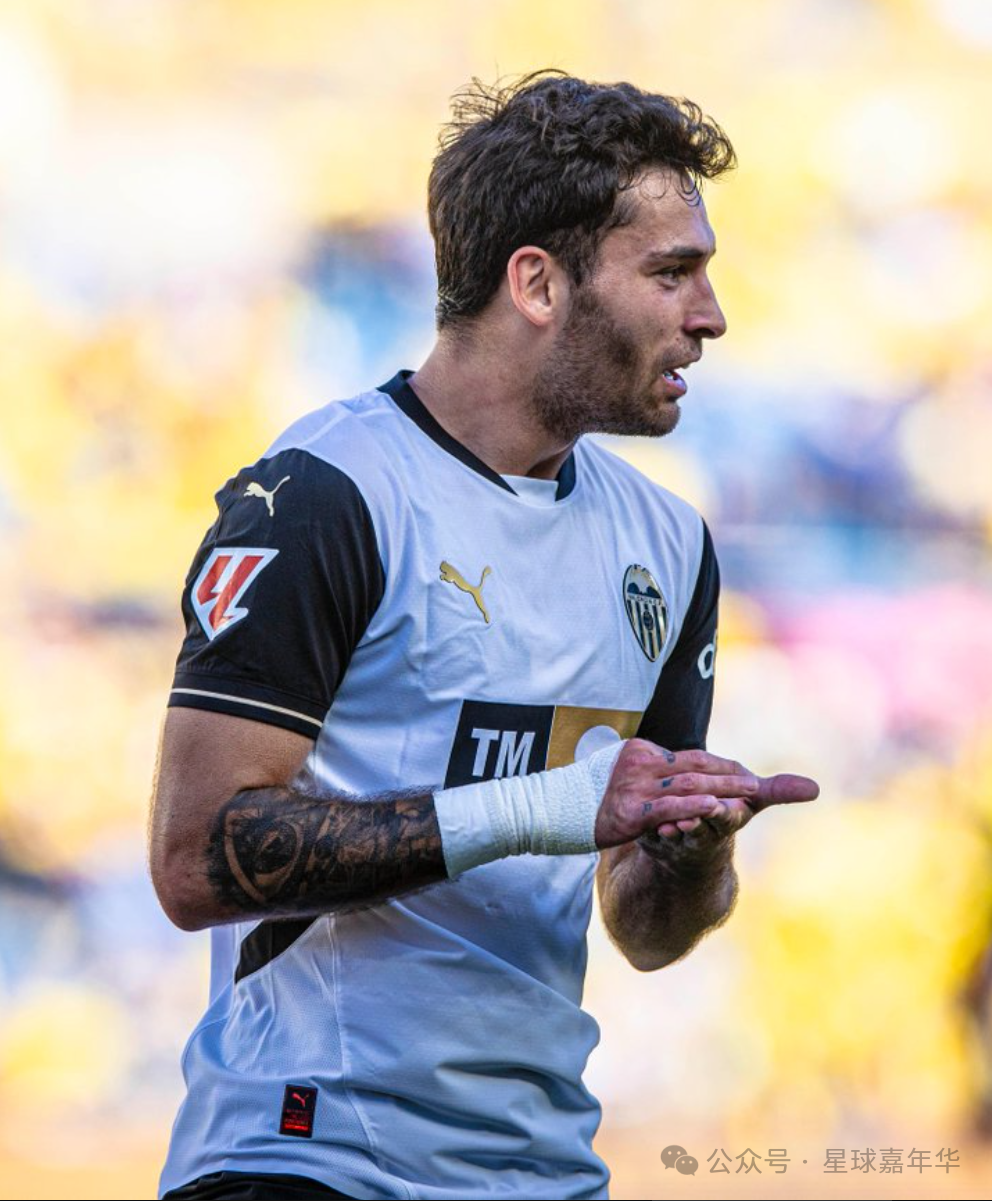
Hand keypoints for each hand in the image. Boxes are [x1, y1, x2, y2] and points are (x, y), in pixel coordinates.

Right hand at [594, 740, 765, 848]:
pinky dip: (694, 805)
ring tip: (749, 793)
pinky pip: (669, 807)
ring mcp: (635, 786)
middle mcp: (641, 762)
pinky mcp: (630, 811)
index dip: (720, 765)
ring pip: (689, 784)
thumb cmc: (589, 795)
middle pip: (695, 765)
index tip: (743, 772)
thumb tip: (674, 770)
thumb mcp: (620, 773)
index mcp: (641, 750)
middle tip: (756, 782)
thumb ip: (648, 771)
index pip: (690, 755)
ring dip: (723, 788)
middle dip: (730, 774)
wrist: (554, 809)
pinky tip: (714, 806)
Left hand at [638, 749, 818, 853]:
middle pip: (703, 824)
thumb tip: (816, 788)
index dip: (725, 810)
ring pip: (677, 831)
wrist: (693, 850)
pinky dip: (651, 830)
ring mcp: (679, 837)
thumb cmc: (723, 815)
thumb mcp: (750, 802)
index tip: (722, 805)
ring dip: (675, 826)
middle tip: (695, 811)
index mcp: (727, 819)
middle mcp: (704, 831)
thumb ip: (777, 791)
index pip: (729, 815)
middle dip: (699, 817)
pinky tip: (650, 825)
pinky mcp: (656, 838)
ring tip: (671, 822)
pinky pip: (652, 835)